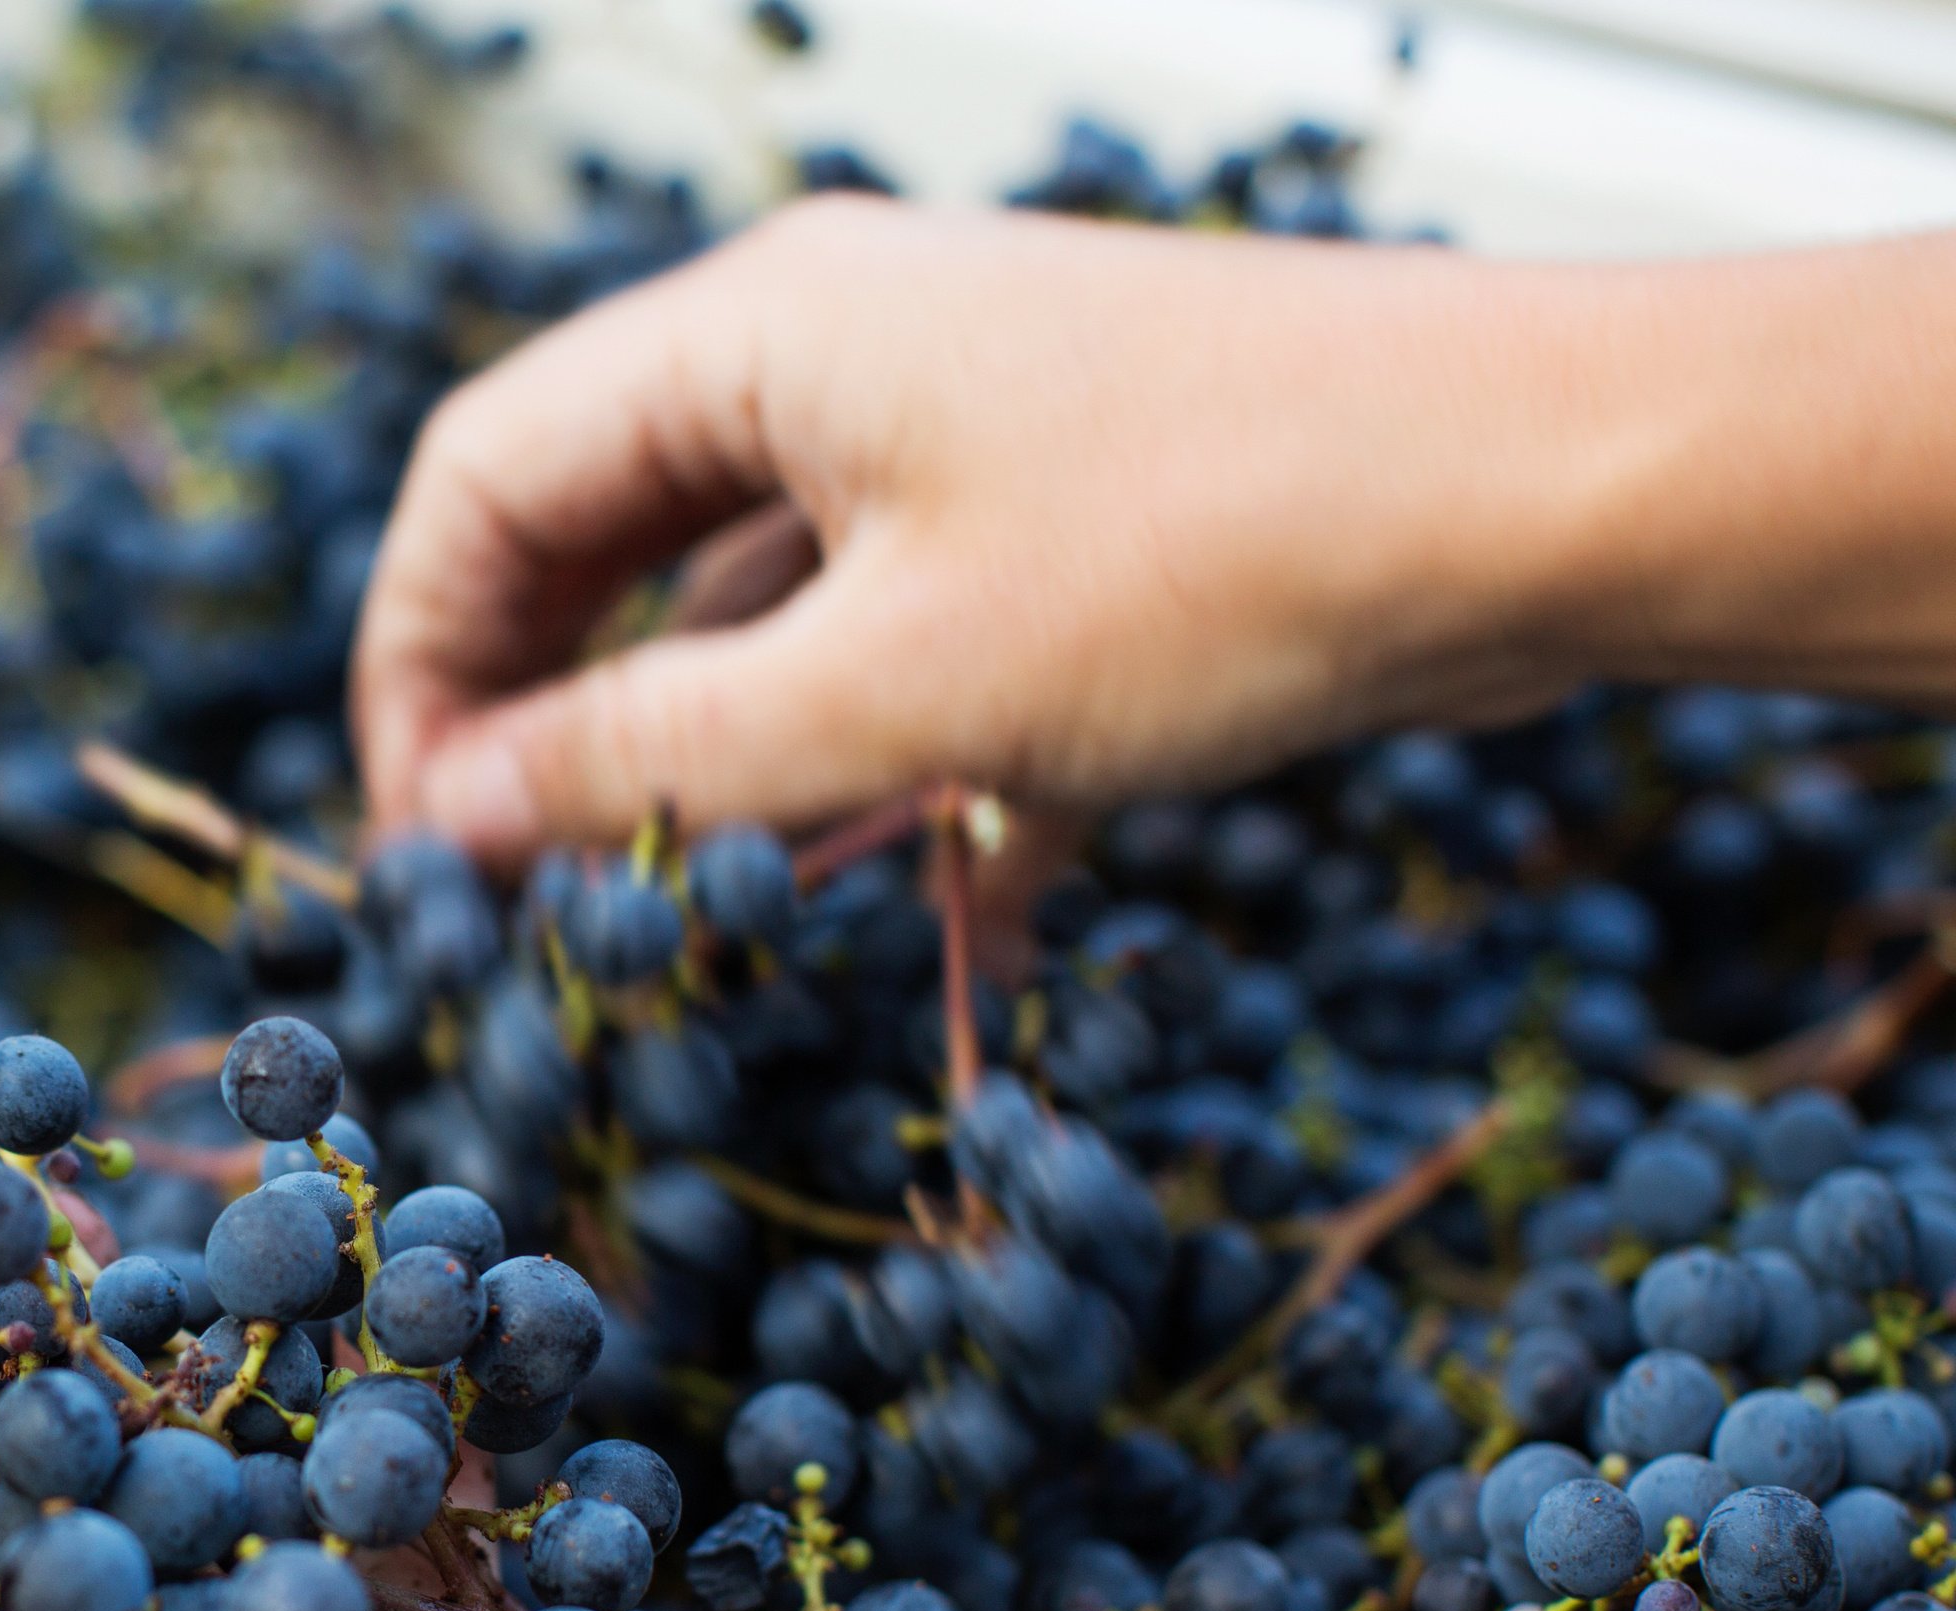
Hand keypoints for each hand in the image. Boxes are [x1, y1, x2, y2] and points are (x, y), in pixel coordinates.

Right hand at [353, 198, 1955, 862]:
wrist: (1551, 492)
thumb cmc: (1222, 550)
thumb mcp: (891, 689)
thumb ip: (642, 758)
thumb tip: (445, 821)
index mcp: (755, 334)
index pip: (478, 478)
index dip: (413, 664)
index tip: (418, 843)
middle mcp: (828, 350)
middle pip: (593, 533)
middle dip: (542, 720)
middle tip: (522, 890)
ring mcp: (943, 426)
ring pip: (742, 603)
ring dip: (709, 761)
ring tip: (698, 922)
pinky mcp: (1045, 510)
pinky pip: (887, 638)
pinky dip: (869, 766)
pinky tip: (923, 914)